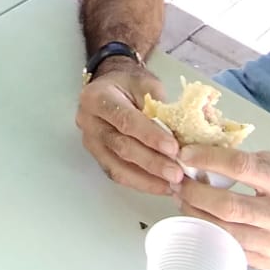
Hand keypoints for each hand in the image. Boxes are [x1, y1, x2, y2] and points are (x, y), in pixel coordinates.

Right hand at [77, 60, 183, 196]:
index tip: (174, 149)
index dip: (150, 136)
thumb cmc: (129, 83)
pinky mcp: (97, 156)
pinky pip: (117, 174)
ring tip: (172, 186)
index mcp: (98, 97)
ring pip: (116, 167)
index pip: (125, 120)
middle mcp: (88, 121)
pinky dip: (140, 183)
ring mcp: (90, 141)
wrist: (109, 85)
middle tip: (177, 174)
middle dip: (151, 163)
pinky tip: (160, 186)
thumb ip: (159, 106)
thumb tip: (181, 133)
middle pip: (120, 147)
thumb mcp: (146, 83)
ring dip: (146, 180)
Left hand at [177, 146, 269, 269]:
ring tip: (183, 198)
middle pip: (227, 206)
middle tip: (178, 180)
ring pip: (224, 231)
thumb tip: (210, 153)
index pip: (242, 169)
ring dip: (196, 213)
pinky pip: (231, 248)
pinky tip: (201, 219)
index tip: (186, 154)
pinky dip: (211, 232)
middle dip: (195, 192)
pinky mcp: (269, 263)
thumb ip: (251, 161)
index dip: (209, 160)